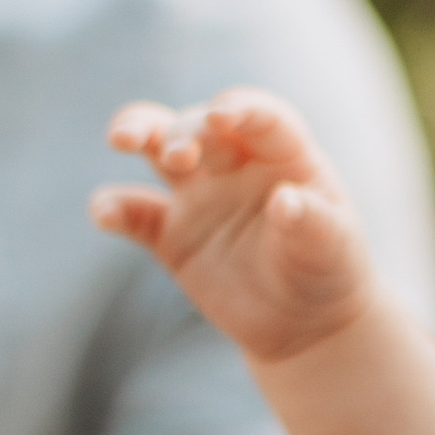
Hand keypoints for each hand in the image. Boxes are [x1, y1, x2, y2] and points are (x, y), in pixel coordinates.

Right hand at [92, 88, 373, 364]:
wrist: (305, 323)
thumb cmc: (329, 271)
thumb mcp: (331, 247)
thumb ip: (311, 221)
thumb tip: (285, 201)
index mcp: (281, 153)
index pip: (257, 117)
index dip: (239, 110)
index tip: (221, 117)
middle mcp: (234, 162)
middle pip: (198, 125)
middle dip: (184, 132)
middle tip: (178, 155)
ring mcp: (199, 194)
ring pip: (157, 147)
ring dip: (138, 132)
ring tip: (120, 139)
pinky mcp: (171, 234)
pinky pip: (135, 214)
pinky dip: (114, 208)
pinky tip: (103, 214)